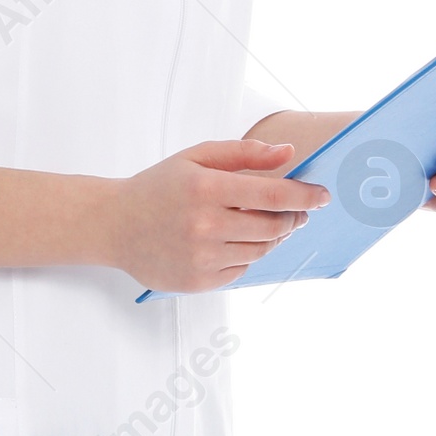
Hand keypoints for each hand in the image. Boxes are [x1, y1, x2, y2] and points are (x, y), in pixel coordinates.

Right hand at [111, 137, 329, 293]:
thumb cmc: (158, 188)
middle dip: (293, 218)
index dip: (304, 196)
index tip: (322, 196)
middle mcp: (204, 225)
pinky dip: (248, 254)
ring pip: (261, 250)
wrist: (114, 225)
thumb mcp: (196, 158)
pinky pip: (241, 268)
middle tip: (298, 213)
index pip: (272, 194)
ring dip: (273, 237)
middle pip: (273, 227)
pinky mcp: (198, 281)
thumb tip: (287, 153)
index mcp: (206, 189)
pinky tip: (235, 241)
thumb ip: (244, 154)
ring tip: (266, 224)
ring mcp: (201, 257)